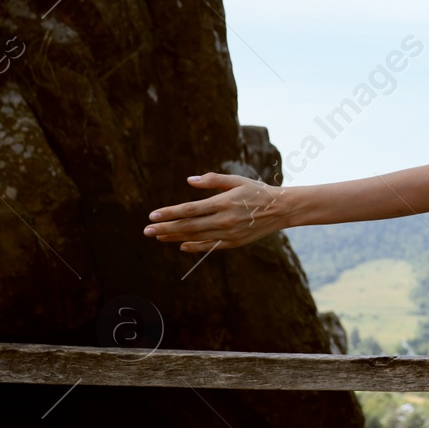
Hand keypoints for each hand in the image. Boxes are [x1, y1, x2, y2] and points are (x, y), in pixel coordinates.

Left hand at [143, 172, 291, 251]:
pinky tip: (181, 245)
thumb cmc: (257, 191)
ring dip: (175, 237)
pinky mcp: (234, 242)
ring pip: (196, 236)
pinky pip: (210, 246)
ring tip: (158, 236)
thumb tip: (189, 180)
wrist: (281, 209)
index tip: (152, 215)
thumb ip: (212, 180)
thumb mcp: (236, 180)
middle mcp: (224, 220)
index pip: (189, 209)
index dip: (169, 213)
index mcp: (223, 202)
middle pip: (188, 225)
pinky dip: (195, 246)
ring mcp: (229, 233)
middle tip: (147, 230)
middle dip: (165, 228)